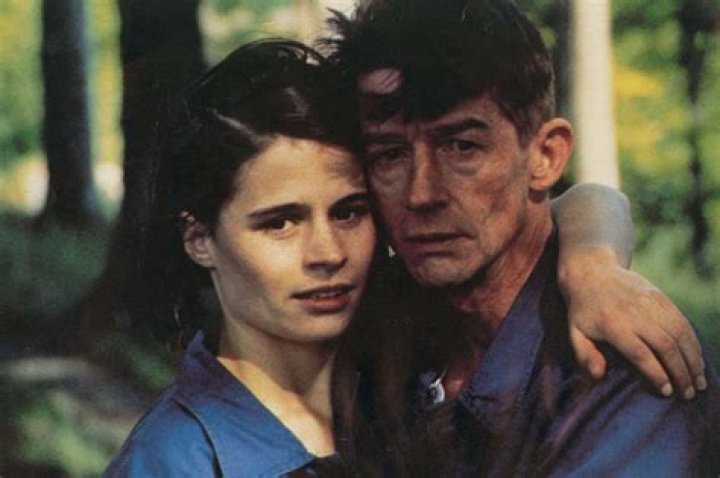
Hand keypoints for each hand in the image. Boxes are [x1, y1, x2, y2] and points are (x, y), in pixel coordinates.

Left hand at [558, 247, 705, 398]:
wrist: (592, 272)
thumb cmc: (582, 310)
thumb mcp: (574, 332)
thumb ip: (584, 355)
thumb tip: (598, 375)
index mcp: (612, 324)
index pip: (640, 353)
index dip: (656, 373)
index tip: (666, 392)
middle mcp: (635, 313)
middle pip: (665, 345)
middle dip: (680, 372)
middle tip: (688, 394)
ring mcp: (650, 303)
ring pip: (679, 334)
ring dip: (692, 360)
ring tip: (698, 382)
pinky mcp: (661, 296)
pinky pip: (682, 321)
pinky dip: (693, 342)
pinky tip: (697, 360)